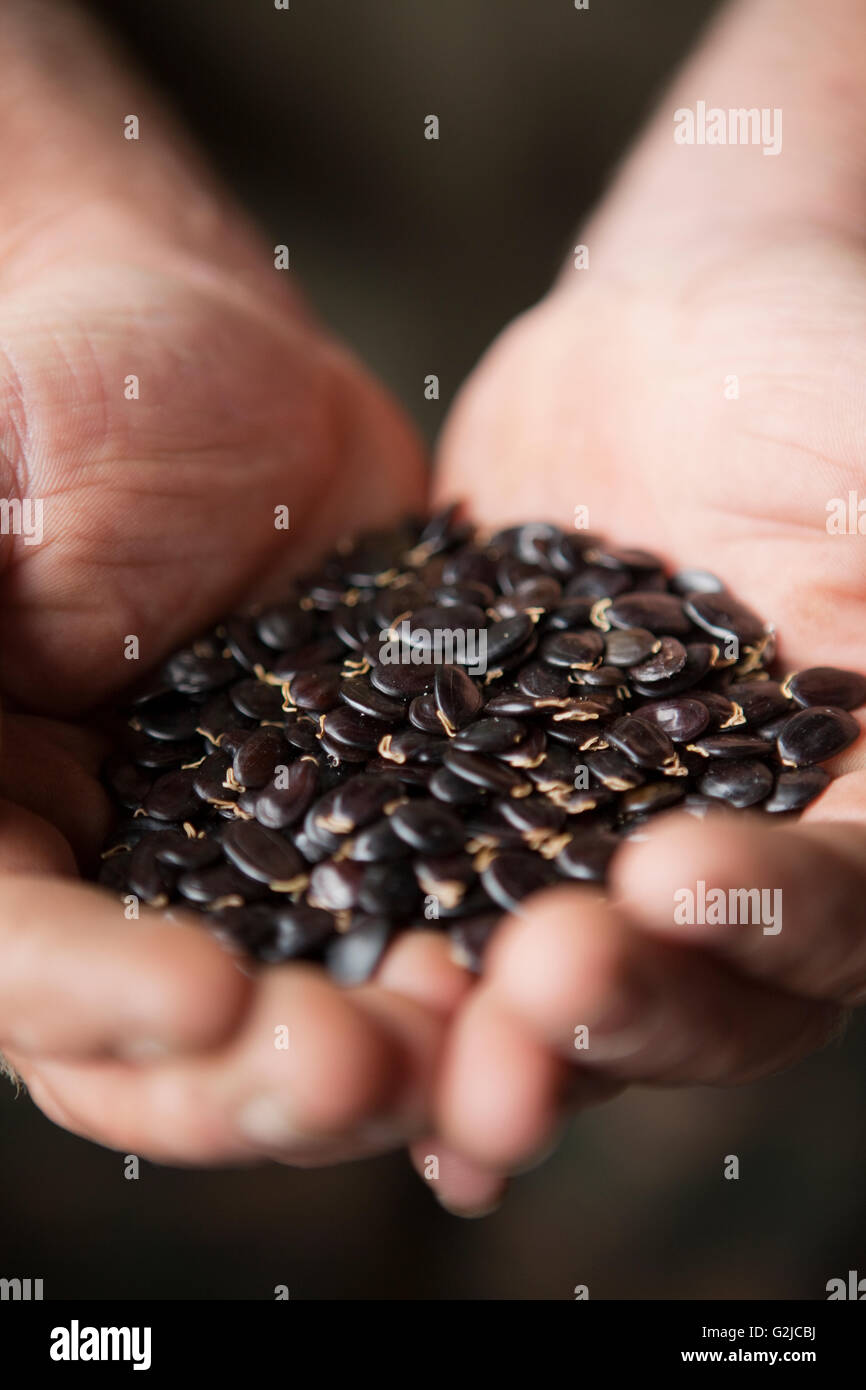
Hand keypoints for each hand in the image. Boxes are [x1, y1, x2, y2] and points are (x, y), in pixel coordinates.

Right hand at [0, 0, 473, 1168]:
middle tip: (360, 1061)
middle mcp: (106, 877)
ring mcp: (246, 873)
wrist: (225, 366)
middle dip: (251, 1077)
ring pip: (294, 1022)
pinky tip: (534, 985)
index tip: (206, 994)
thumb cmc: (73, 388)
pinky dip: (470, 979)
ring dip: (378, 1060)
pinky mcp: (370, 837)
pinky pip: (416, 936)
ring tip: (467, 1045)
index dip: (91, 997)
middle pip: (153, 1048)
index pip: (10, 953)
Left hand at [421, 0, 865, 1210]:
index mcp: (862, 801)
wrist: (679, 326)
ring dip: (498, 1027)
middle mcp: (742, 853)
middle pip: (703, 988)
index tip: (672, 878)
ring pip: (566, 970)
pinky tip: (335, 987)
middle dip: (623, 1006)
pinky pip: (441, 884)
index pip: (848, 904)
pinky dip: (398, 946)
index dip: (776, 916)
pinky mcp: (485, 793)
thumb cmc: (824, 371)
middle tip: (534, 990)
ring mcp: (603, 834)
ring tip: (421, 1039)